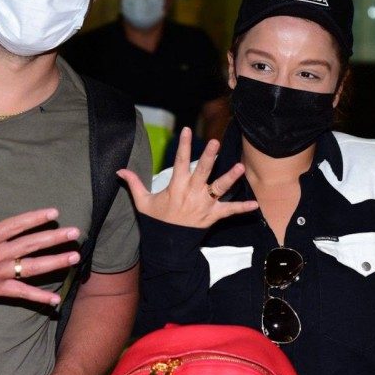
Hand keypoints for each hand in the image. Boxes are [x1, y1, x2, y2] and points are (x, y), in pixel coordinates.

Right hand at [0, 180, 80, 310]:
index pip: (16, 226)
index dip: (36, 218)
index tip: (54, 212)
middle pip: (31, 245)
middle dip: (55, 238)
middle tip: (76, 233)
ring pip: (31, 268)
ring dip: (55, 263)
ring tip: (74, 258)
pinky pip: (20, 295)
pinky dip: (38, 298)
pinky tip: (55, 300)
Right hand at [117, 127, 257, 228]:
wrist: (167, 245)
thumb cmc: (156, 220)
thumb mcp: (142, 202)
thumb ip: (133, 183)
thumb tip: (119, 170)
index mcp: (176, 187)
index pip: (180, 161)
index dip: (183, 145)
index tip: (187, 130)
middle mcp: (191, 193)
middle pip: (202, 172)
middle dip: (209, 157)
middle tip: (215, 143)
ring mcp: (204, 205)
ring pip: (218, 188)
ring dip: (230, 177)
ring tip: (240, 167)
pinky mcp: (212, 216)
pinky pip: (229, 211)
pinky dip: (242, 208)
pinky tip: (255, 204)